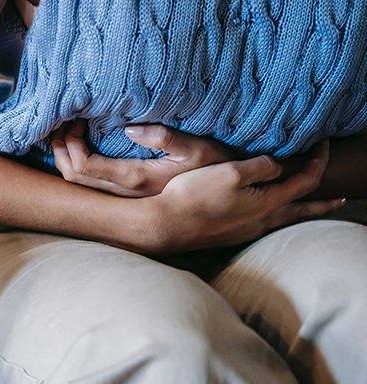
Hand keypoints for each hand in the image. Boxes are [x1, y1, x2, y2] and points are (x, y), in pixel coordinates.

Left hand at [51, 120, 235, 196]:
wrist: (228, 197)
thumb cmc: (217, 168)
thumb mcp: (199, 148)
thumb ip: (166, 138)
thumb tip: (130, 129)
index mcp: (136, 179)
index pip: (83, 167)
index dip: (69, 144)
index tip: (76, 119)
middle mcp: (124, 193)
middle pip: (72, 177)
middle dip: (60, 148)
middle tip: (64, 121)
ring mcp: (124, 196)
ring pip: (78, 183)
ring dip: (65, 156)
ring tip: (69, 130)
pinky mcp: (127, 194)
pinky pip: (90, 182)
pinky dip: (76, 163)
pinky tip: (81, 145)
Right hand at [147, 140, 344, 253]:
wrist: (166, 225)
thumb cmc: (195, 196)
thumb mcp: (231, 171)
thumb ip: (260, 166)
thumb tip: (276, 166)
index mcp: (268, 203)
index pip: (306, 181)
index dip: (319, 161)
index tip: (324, 144)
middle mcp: (262, 221)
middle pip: (303, 211)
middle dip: (323, 203)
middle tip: (341, 199)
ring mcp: (246, 231)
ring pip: (284, 220)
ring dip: (301, 211)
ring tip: (308, 207)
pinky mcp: (230, 235)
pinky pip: (264, 224)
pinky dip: (277, 216)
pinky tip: (266, 214)